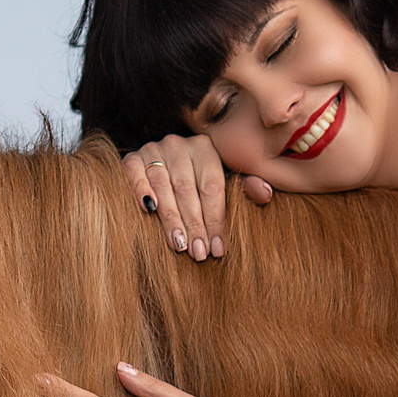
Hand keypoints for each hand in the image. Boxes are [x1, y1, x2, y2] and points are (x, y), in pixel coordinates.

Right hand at [123, 134, 271, 262]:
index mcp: (205, 148)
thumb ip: (245, 188)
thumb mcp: (225, 182)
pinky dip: (141, 190)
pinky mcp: (133, 158)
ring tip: (179, 244)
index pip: (211, 186)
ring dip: (171, 217)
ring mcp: (153, 149)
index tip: (219, 247)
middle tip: (199, 252)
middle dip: (195, 224)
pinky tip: (149, 211)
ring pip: (162, 185)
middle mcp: (179, 144)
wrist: (165, 166)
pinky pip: (134, 173)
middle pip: (187, 188)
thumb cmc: (200, 182)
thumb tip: (265, 193)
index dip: (216, 218)